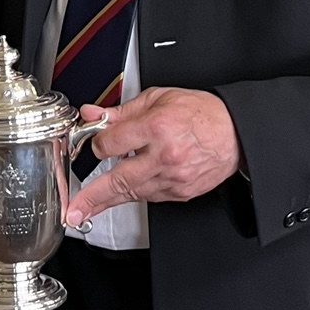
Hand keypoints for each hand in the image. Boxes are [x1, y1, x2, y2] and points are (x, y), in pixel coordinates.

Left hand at [64, 87, 242, 228]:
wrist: (236, 133)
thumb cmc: (201, 113)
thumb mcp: (159, 98)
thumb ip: (122, 111)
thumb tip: (93, 114)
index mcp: (157, 127)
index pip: (111, 143)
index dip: (97, 142)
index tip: (95, 142)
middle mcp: (164, 155)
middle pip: (118, 179)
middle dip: (92, 197)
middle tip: (73, 210)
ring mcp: (173, 178)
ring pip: (131, 192)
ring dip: (107, 200)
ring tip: (87, 208)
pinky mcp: (180, 193)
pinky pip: (149, 196)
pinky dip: (135, 192)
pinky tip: (127, 190)